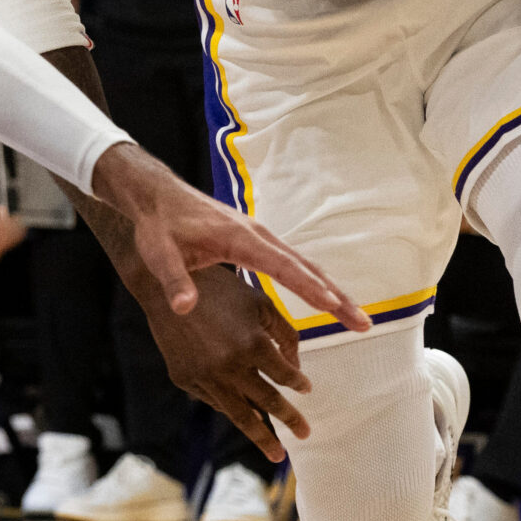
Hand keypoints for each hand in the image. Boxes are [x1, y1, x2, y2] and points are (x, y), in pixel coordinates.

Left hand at [89, 144, 366, 329]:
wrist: (157, 197)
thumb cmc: (158, 227)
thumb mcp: (159, 255)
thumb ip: (173, 281)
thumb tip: (183, 308)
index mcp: (239, 238)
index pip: (281, 266)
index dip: (307, 287)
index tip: (332, 305)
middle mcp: (258, 235)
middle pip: (306, 267)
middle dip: (336, 296)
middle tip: (363, 323)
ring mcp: (261, 238)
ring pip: (305, 266)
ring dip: (333, 291)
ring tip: (358, 319)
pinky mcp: (257, 243)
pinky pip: (294, 264)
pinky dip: (315, 283)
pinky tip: (328, 300)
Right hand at [142, 267, 313, 461]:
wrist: (166, 286)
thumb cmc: (220, 289)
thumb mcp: (260, 302)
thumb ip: (285, 333)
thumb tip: (295, 367)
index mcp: (254, 344)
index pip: (286, 376)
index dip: (299, 383)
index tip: (306, 389)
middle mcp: (231, 367)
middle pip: (269, 402)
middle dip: (291, 420)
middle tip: (305, 433)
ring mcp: (206, 377)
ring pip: (241, 415)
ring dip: (262, 437)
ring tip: (277, 454)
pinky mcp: (185, 380)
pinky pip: (214, 401)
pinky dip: (231, 407)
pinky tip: (242, 413)